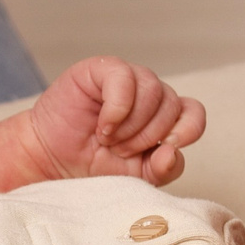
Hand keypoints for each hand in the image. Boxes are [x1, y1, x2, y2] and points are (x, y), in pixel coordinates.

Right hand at [27, 57, 205, 183]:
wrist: (51, 160)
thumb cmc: (92, 164)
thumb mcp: (136, 176)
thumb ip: (162, 168)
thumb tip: (172, 151)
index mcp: (162, 116)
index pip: (193, 112)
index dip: (188, 129)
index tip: (166, 148)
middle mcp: (148, 93)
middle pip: (172, 104)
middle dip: (147, 136)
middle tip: (119, 150)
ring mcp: (126, 78)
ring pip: (153, 90)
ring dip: (131, 125)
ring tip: (108, 139)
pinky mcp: (102, 69)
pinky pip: (125, 79)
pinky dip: (117, 108)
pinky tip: (103, 126)